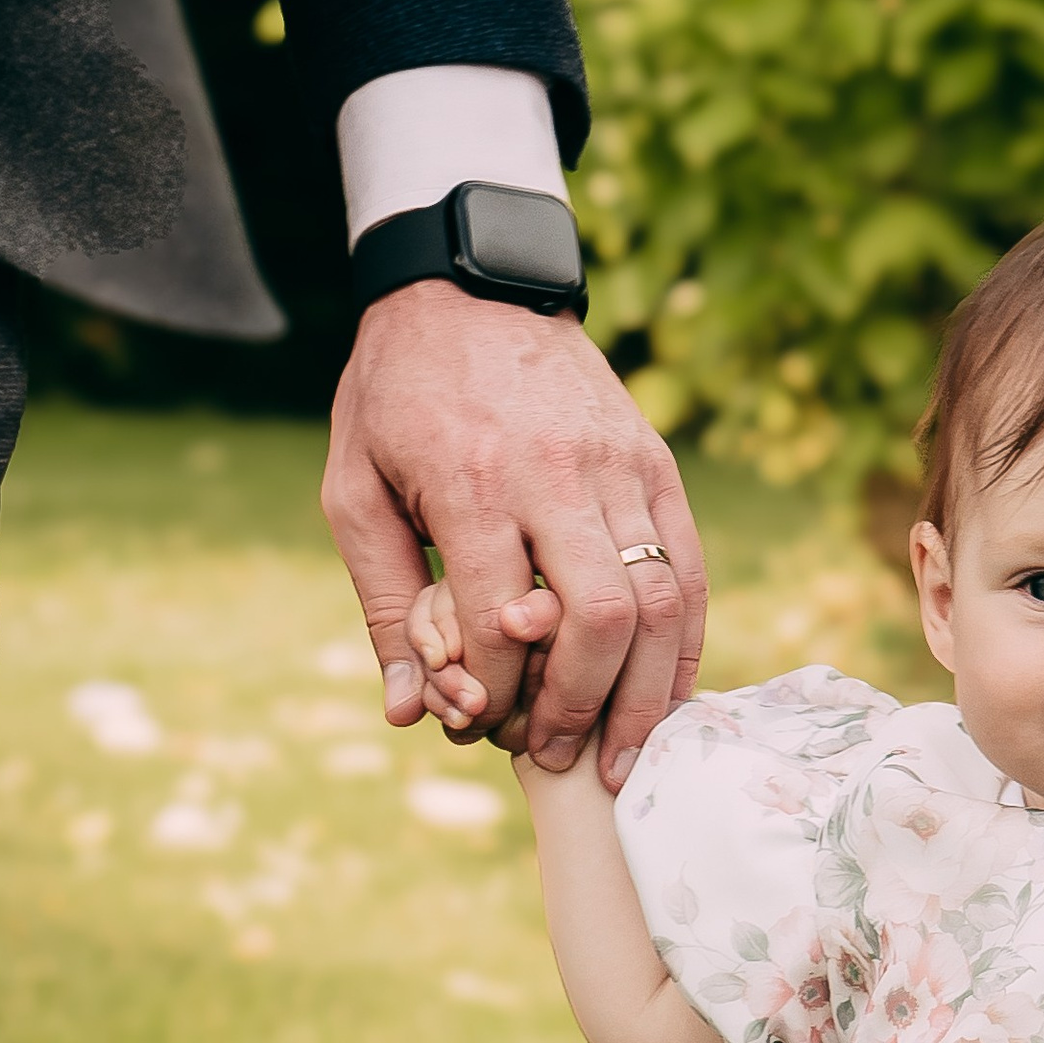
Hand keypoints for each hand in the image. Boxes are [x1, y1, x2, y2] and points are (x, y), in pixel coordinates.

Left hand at [322, 284, 706, 785]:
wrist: (470, 287)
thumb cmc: (399, 394)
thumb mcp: (354, 488)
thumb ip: (383, 604)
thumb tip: (408, 711)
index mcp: (471, 481)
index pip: (499, 621)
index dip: (494, 692)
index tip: (478, 721)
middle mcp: (557, 475)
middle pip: (598, 618)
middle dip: (578, 704)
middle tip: (551, 754)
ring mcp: (620, 469)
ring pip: (660, 601)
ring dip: (645, 695)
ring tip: (620, 755)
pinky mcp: (657, 466)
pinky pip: (690, 570)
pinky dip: (684, 645)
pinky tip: (665, 696)